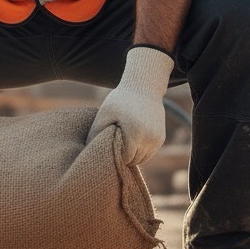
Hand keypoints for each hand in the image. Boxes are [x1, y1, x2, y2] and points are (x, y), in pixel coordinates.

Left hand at [87, 46, 172, 165]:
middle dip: (124, 157)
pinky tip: (132, 141)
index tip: (108, 149)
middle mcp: (149, 138)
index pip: (125, 158)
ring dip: (133, 155)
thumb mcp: (104, 113)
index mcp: (135, 133)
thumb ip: (95, 132)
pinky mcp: (161, 138)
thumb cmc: (120, 100)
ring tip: (122, 144)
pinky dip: (141, 150)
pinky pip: (149, 152)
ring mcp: (157, 139)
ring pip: (143, 159)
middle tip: (114, 147)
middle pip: (134, 160)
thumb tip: (89, 150)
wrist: (144, 88)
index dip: (116, 156)